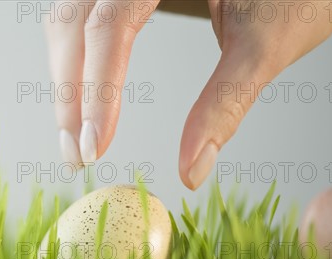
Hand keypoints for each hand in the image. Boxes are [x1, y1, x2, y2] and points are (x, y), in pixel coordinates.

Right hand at [44, 0, 331, 188]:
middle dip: (70, 92)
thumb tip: (192, 169)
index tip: (95, 145)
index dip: (96, 88)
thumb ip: (225, 105)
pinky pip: (84, 13)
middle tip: (76, 154)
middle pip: (73, 20)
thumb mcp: (265, 45)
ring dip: (66, 76)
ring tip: (74, 134)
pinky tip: (81, 90)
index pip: (111, 23)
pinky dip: (78, 56)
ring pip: (68, 16)